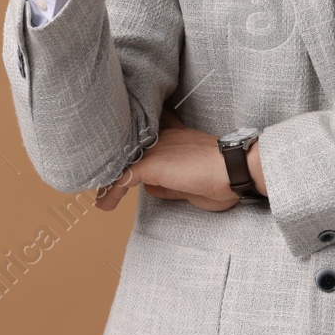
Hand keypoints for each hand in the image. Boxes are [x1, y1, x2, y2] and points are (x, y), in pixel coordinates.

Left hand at [94, 108, 254, 212]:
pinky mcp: (152, 164)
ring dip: (109, 176)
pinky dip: (112, 191)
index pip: (148, 130)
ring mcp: (156, 149)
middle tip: (99, 171)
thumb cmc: (222, 178)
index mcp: (175, 136)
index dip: (134, 137)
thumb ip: (168, 183)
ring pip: (123, 159)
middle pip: (129, 144)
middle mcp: (163, 137)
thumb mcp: (189, 182)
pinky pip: (124, 177)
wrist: (235, 169)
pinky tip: (104, 204)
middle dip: (115, 155)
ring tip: (99, 193)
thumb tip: (149, 186)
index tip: (122, 142)